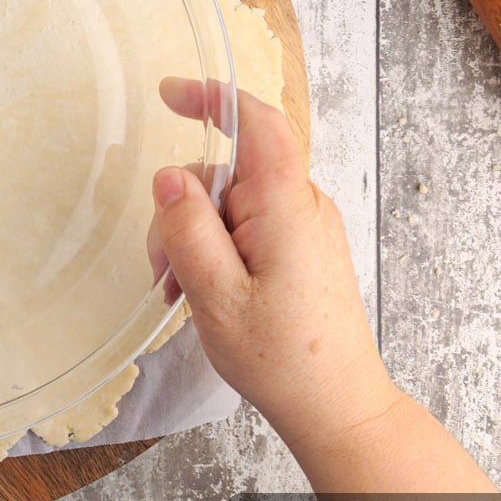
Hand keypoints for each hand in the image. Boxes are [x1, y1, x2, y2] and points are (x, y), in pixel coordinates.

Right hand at [149, 80, 400, 445]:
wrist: (337, 407)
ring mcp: (304, 228)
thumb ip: (188, 229)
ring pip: (230, 204)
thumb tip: (169, 176)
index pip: (259, 125)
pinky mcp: (301, 249)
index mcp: (286, 208)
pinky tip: (203, 292)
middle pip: (228, 173)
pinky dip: (216, 251)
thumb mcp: (216, 295)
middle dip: (183, 210)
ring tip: (183, 293)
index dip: (215, 97)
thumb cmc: (283, 359)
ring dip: (195, 239)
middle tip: (163, 268)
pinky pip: (246, 227)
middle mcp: (302, 207)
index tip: (170, 93)